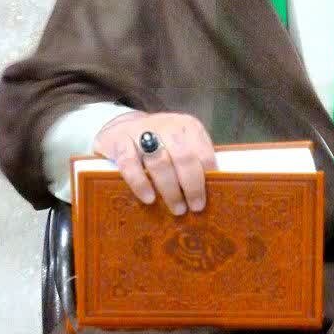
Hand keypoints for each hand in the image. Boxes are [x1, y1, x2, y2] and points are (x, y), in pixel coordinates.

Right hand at [93, 111, 216, 215]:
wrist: (122, 128)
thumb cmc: (160, 144)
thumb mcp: (181, 145)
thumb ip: (195, 161)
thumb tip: (213, 191)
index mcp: (188, 126)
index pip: (203, 151)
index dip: (207, 176)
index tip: (208, 197)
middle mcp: (167, 125)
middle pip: (183, 157)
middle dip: (191, 185)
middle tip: (194, 207)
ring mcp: (142, 132)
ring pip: (159, 162)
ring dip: (170, 189)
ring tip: (177, 208)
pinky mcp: (120, 141)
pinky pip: (129, 163)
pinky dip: (140, 183)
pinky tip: (149, 198)